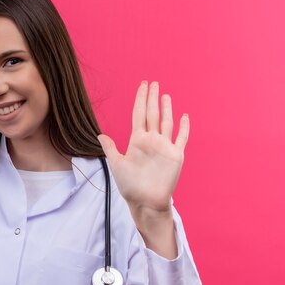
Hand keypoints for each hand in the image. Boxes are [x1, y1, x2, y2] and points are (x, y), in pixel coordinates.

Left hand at [97, 81, 188, 213]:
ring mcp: (164, 147)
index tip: (142, 86)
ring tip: (165, 94)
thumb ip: (111, 148)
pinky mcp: (175, 156)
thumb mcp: (117, 164)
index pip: (139, 115)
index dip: (140, 99)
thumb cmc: (130, 186)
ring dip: (166, 108)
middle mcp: (151, 141)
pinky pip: (181, 138)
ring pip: (166, 122)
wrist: (144, 201)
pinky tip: (184, 116)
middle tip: (153, 83)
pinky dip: (184, 127)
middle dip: (152, 98)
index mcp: (137, 141)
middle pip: (152, 114)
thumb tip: (100, 135)